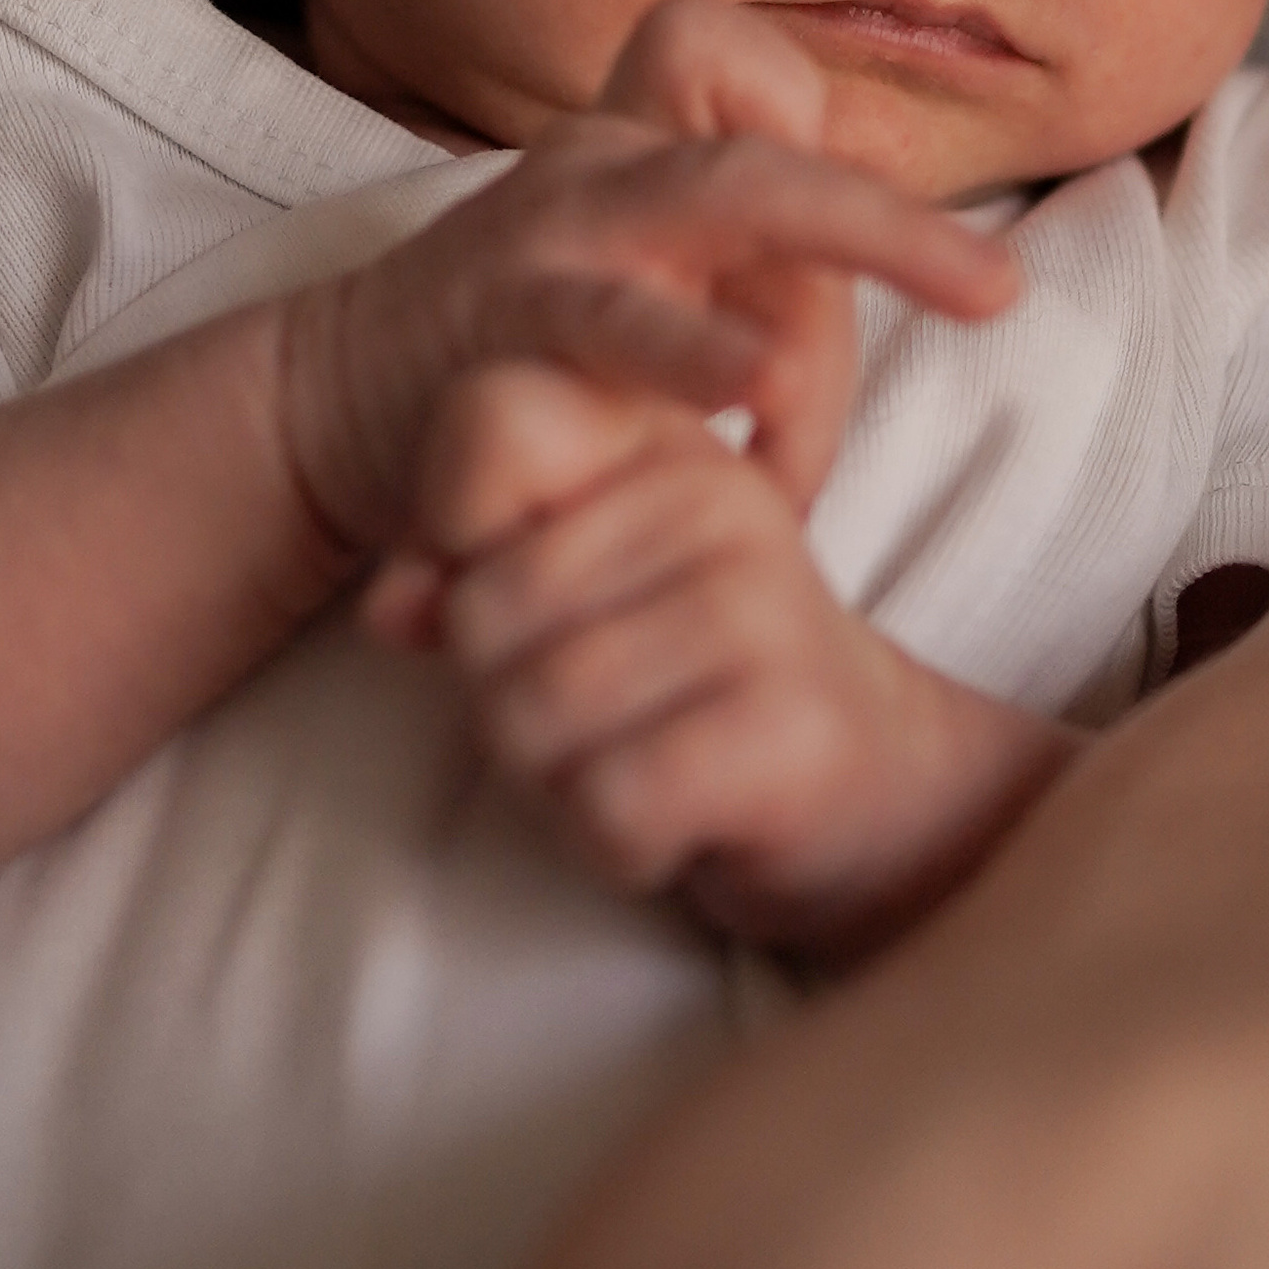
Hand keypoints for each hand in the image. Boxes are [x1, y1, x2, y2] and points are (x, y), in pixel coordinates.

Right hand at [276, 0, 1015, 554]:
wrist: (331, 410)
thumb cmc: (524, 367)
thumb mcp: (637, 292)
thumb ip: (745, 280)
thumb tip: (863, 279)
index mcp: (639, 146)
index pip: (735, 59)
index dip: (820, 121)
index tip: (869, 235)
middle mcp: (605, 162)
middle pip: (769, 145)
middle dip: (894, 224)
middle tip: (998, 292)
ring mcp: (553, 228)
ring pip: (720, 199)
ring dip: (826, 271)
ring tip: (902, 336)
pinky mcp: (500, 318)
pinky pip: (609, 320)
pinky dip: (686, 352)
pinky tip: (743, 413)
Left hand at [370, 359, 1075, 957]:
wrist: (879, 782)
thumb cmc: (689, 683)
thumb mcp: (570, 601)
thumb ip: (462, 578)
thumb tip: (390, 609)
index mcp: (660, 442)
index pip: (489, 424)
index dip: (461, 548)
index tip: (531, 606)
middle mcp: (718, 501)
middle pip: (481, 616)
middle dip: (504, 704)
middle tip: (598, 723)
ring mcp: (761, 609)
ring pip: (530, 719)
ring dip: (556, 783)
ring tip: (634, 766)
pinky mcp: (788, 725)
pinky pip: (608, 804)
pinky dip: (612, 843)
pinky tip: (670, 823)